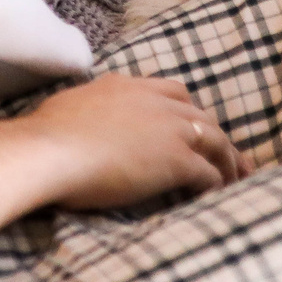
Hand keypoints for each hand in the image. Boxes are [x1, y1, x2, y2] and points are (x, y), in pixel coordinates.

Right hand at [18, 74, 249, 208]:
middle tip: (226, 156)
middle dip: (216, 136)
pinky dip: (216, 183)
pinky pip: (208, 172)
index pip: (172, 91)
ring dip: (226, 161)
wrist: (50, 150)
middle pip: (201, 116)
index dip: (186, 110)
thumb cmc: (47, 134)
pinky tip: (215, 195)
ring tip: (234, 179)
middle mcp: (154, 102)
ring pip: (215, 141)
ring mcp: (169, 130)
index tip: (191, 127)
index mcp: (127, 86)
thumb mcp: (70, 106)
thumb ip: (88, 108)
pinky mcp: (177, 160)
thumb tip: (80, 120)